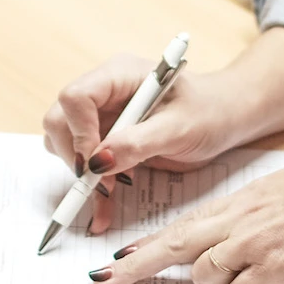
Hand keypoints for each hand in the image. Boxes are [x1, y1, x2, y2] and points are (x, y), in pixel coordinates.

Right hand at [43, 29, 283, 234]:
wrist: (223, 119)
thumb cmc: (209, 112)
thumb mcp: (180, 128)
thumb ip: (139, 142)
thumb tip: (98, 162)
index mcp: (119, 74)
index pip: (76, 97)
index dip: (80, 132)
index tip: (98, 163)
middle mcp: (103, 91)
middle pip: (60, 120)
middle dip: (76, 158)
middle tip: (102, 186)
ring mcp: (101, 115)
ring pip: (64, 144)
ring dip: (81, 176)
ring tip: (109, 196)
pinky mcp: (105, 139)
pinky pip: (83, 164)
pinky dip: (91, 189)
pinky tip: (105, 209)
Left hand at [84, 151, 283, 283]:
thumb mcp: (275, 194)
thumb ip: (244, 217)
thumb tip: (225, 245)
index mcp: (236, 201)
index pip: (180, 225)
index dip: (145, 246)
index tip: (116, 260)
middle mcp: (236, 222)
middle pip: (174, 248)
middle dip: (136, 267)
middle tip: (106, 282)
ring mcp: (251, 246)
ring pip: (208, 278)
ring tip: (262, 271)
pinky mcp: (272, 269)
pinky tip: (280, 283)